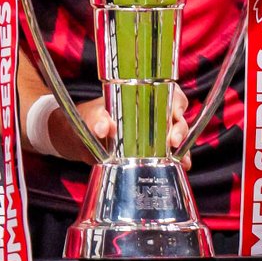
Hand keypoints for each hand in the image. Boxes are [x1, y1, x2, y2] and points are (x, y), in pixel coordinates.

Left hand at [47, 86, 190, 169]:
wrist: (78, 137)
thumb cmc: (86, 119)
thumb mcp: (89, 118)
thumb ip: (96, 121)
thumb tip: (104, 126)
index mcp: (139, 97)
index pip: (168, 93)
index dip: (177, 102)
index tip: (174, 116)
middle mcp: (151, 114)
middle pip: (178, 116)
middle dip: (180, 128)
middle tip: (173, 141)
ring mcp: (153, 133)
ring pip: (178, 136)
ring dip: (183, 147)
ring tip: (181, 160)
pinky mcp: (151, 151)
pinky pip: (170, 154)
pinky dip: (178, 159)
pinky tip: (181, 167)